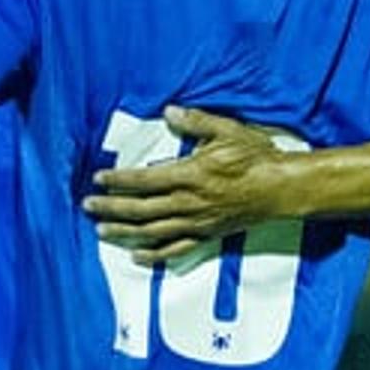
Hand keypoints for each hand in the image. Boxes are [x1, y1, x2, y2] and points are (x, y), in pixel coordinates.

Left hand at [84, 106, 285, 263]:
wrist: (281, 189)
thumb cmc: (256, 158)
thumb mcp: (228, 130)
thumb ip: (196, 122)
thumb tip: (170, 112)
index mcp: (190, 175)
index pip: (144, 180)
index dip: (119, 180)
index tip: (99, 179)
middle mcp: (188, 203)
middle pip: (141, 209)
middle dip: (111, 208)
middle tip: (88, 206)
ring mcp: (196, 222)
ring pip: (152, 232)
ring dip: (124, 232)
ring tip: (102, 232)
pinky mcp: (206, 235)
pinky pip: (175, 250)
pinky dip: (153, 255)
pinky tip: (136, 256)